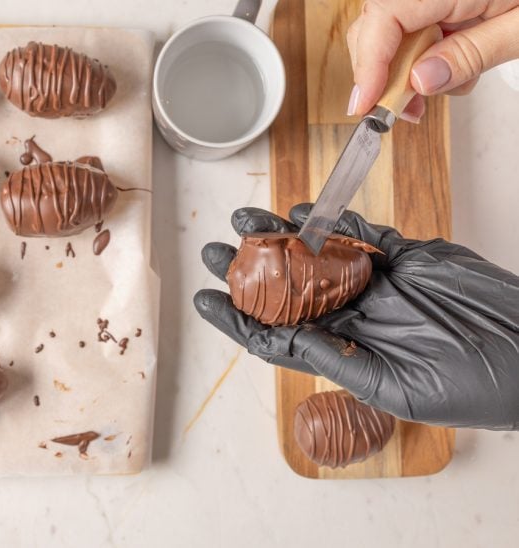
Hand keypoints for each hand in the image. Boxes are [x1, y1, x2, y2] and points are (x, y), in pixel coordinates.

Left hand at [194, 205, 518, 429]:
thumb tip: (288, 340)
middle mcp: (354, 315)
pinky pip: (363, 235)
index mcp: (344, 350)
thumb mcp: (395, 389)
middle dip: (249, 269)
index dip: (238, 318)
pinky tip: (302, 211)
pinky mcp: (407, 257)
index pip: (277, 333)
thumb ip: (339, 361)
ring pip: (317, 256)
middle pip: (288, 289)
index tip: (205, 299)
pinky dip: (334, 221)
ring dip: (281, 238)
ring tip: (244, 221)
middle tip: (214, 250)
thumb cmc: (469, 389)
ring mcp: (379, 284)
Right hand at [346, 0, 518, 121]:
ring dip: (404, 66)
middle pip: (377, 24)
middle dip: (382, 72)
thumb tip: (420, 82)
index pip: (384, 18)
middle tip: (403, 110)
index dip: (368, 66)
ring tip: (436, 88)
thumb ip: (471, 54)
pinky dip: (423, 51)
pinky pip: (414, 22)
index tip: (366, 105)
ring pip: (392, 28)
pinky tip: (449, 65)